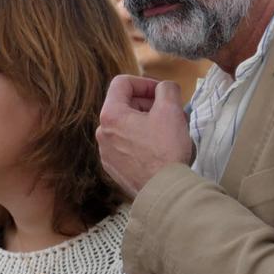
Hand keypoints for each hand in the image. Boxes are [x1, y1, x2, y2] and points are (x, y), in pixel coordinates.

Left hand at [96, 74, 193, 196]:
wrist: (164, 191)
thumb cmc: (166, 151)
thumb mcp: (171, 111)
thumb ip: (167, 90)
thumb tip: (165, 88)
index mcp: (111, 115)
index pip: (122, 83)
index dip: (145, 82)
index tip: (162, 91)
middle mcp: (102, 133)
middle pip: (124, 106)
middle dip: (149, 105)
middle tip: (171, 112)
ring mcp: (107, 153)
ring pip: (126, 128)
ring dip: (146, 124)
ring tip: (168, 133)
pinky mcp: (115, 169)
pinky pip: (126, 147)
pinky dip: (141, 143)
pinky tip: (159, 151)